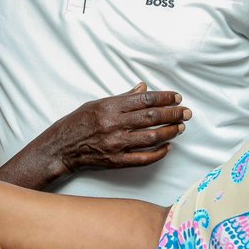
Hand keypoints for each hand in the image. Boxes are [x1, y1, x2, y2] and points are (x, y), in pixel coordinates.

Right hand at [43, 83, 190, 173]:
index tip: (177, 97)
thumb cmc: (78, 122)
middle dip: (173, 114)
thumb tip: (143, 88)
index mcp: (110, 107)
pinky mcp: (116, 160)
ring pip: (151, 137)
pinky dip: (159, 153)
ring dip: (170, 132)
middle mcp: (114, 124)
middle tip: (186, 112)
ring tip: (180, 127)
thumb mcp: (97, 103)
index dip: (164, 98)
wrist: (61, 147)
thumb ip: (123, 97)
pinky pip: (144, 158)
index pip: (145, 100)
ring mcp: (116, 144)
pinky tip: (168, 147)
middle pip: (152, 117)